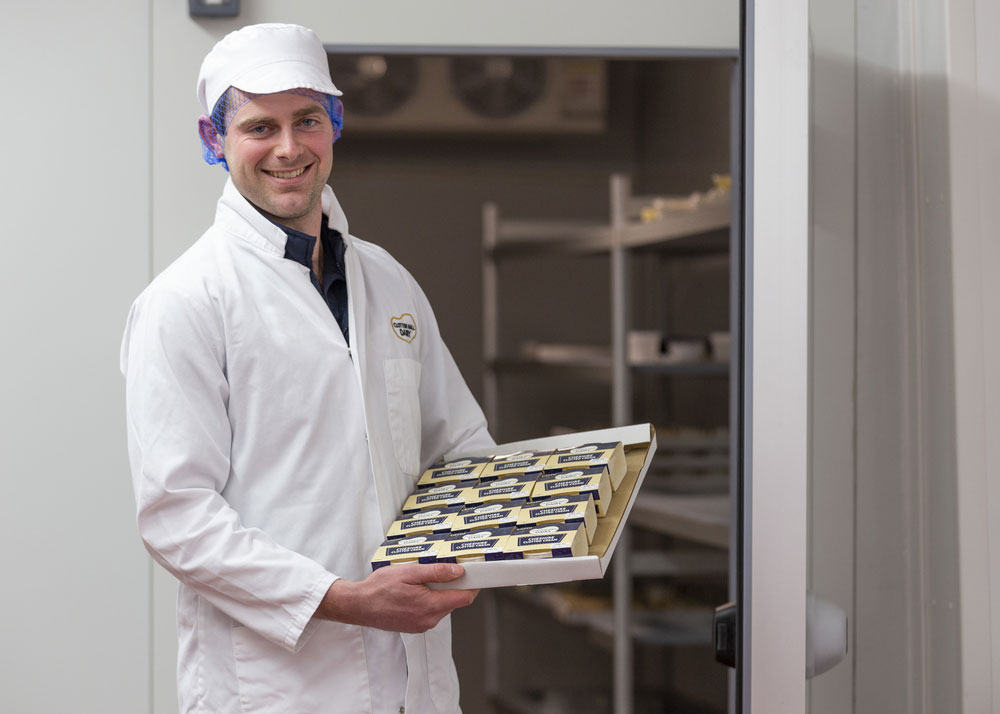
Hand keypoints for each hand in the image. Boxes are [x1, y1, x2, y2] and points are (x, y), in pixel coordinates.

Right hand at [314, 563, 478, 632]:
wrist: (359, 606)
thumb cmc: (379, 588)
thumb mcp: (409, 572)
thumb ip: (436, 572)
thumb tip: (458, 572)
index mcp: (430, 606)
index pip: (464, 598)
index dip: (472, 585)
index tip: (474, 574)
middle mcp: (429, 620)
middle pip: (454, 601)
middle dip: (453, 586)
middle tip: (443, 570)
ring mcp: (422, 625)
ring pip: (442, 607)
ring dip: (439, 593)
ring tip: (422, 580)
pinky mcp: (415, 626)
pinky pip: (431, 612)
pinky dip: (429, 601)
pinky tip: (415, 591)